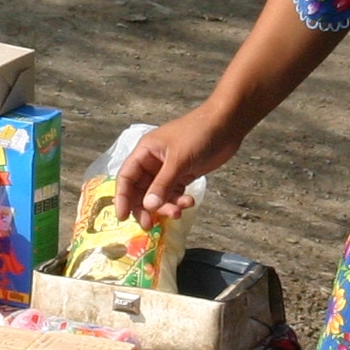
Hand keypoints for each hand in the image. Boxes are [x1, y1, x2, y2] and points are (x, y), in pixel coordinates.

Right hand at [117, 100, 243, 221]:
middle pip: (140, 190)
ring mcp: (168, 169)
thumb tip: (148, 207)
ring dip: (166, 205)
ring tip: (178, 212)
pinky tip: (189, 201)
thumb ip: (162, 184)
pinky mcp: (183, 174)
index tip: (123, 216)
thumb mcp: (178, 160)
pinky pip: (174, 193)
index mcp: (145, 152)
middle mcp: (153, 161)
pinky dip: (179, 200)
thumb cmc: (198, 134)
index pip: (126, 177)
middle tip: (150, 224)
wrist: (226, 124)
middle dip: (145, 207)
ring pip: (159, 195)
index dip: (122, 197)